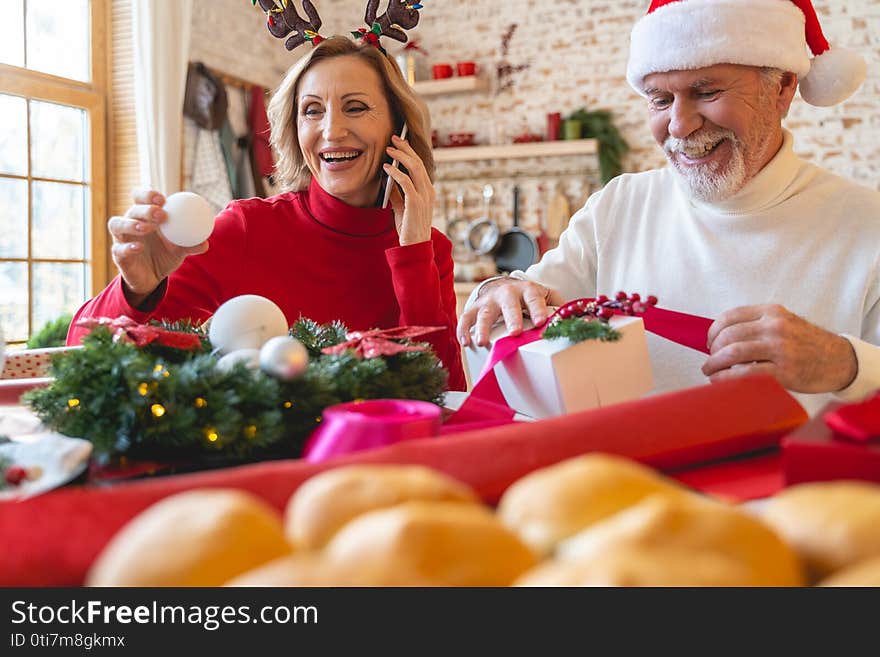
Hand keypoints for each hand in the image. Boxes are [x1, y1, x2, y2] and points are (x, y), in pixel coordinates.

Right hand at [108, 188, 208, 306]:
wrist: (152, 278)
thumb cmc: (164, 255)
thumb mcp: (180, 250)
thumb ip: (191, 244)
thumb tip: (206, 243)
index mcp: (145, 217)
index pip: (140, 198)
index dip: (147, 194)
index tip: (163, 199)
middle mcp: (130, 224)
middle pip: (132, 209)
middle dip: (146, 209)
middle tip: (162, 215)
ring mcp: (121, 238)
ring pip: (117, 224)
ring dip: (131, 224)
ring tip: (147, 228)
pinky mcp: (118, 255)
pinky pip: (119, 248)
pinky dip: (128, 247)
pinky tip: (139, 247)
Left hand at [384, 134, 433, 245]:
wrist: (415, 246)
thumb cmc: (409, 228)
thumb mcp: (402, 207)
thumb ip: (397, 194)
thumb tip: (387, 180)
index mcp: (428, 191)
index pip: (419, 166)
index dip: (410, 152)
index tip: (400, 143)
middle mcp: (428, 191)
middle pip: (418, 163)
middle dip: (406, 149)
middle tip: (394, 138)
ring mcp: (423, 196)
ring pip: (414, 168)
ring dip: (400, 156)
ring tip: (388, 150)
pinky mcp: (415, 202)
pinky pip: (405, 181)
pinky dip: (395, 172)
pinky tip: (386, 167)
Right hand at [457, 278, 562, 347]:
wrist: (502, 285)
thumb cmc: (527, 296)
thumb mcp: (546, 296)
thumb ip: (559, 306)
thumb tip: (575, 320)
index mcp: (527, 290)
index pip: (534, 298)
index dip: (538, 309)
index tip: (542, 322)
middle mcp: (506, 293)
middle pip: (508, 305)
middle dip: (511, 318)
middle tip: (514, 332)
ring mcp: (488, 301)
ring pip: (484, 313)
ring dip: (482, 328)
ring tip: (481, 342)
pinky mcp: (474, 309)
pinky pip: (466, 319)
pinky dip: (464, 330)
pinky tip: (466, 343)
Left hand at [702, 304, 857, 392]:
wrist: (839, 360)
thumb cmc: (805, 344)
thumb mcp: (784, 324)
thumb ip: (757, 326)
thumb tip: (719, 338)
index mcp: (772, 313)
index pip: (730, 317)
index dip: (713, 331)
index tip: (709, 342)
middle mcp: (776, 327)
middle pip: (728, 335)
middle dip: (713, 350)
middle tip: (710, 361)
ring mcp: (781, 349)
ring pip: (733, 353)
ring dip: (714, 364)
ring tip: (710, 371)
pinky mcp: (784, 371)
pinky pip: (745, 374)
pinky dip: (725, 378)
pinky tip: (719, 380)